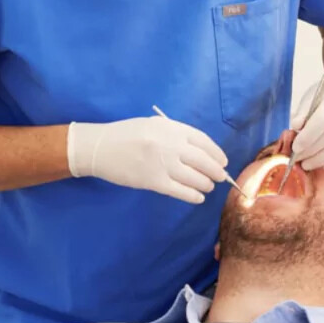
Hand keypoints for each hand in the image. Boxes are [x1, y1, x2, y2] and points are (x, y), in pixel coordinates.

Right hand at [67, 116, 228, 203]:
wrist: (100, 148)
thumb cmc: (127, 134)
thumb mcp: (154, 125)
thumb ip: (176, 134)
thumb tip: (200, 151)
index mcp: (172, 128)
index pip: (203, 141)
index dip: (217, 153)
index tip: (223, 161)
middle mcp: (171, 145)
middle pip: (203, 161)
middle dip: (216, 171)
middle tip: (220, 177)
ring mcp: (163, 164)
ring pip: (195, 178)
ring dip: (206, 184)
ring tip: (207, 187)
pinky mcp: (154, 182)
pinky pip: (180, 191)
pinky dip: (193, 196)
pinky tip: (198, 197)